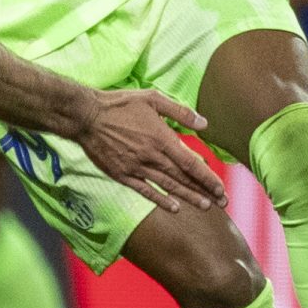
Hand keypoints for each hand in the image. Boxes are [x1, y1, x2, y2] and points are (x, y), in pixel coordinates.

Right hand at [74, 90, 224, 211]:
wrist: (86, 116)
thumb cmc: (120, 104)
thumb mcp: (152, 99)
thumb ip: (180, 112)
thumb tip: (204, 123)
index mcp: (162, 139)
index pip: (191, 164)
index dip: (207, 178)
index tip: (220, 188)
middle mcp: (152, 157)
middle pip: (183, 178)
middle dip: (204, 191)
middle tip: (221, 202)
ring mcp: (137, 168)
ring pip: (168, 187)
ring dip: (188, 197)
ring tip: (205, 206)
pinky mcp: (123, 175)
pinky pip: (145, 191)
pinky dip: (161, 200)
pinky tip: (174, 207)